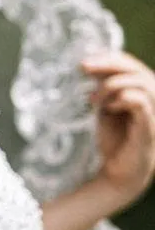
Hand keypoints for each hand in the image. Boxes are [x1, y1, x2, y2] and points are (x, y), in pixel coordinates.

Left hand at [83, 52, 154, 209]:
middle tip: (83, 68)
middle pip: (137, 69)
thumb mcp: (105, 107)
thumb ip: (103, 88)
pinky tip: (108, 107)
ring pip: (143, 82)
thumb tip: (90, 66)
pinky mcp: (149, 128)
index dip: (109, 58)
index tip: (83, 63)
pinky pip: (142, 103)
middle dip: (108, 64)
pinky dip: (123, 98)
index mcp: (144, 91)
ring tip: (94, 100)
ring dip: (112, 85)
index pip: (132, 64)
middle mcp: (154, 99)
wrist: (118, 170)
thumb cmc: (115, 139)